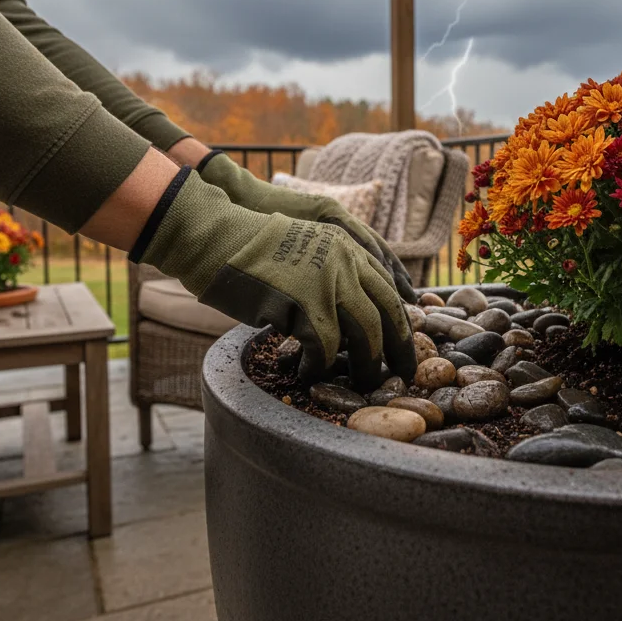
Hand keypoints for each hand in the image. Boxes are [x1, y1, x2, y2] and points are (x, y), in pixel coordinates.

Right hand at [133, 171, 414, 388]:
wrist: (214, 237)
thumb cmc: (250, 250)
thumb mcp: (304, 252)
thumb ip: (332, 273)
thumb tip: (351, 317)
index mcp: (347, 248)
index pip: (388, 289)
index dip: (402, 322)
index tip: (406, 347)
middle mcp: (344, 262)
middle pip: (387, 313)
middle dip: (398, 350)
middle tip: (401, 377)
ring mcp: (324, 282)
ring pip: (365, 333)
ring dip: (365, 365)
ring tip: (361, 384)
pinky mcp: (300, 303)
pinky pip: (324, 347)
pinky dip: (319, 367)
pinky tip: (307, 374)